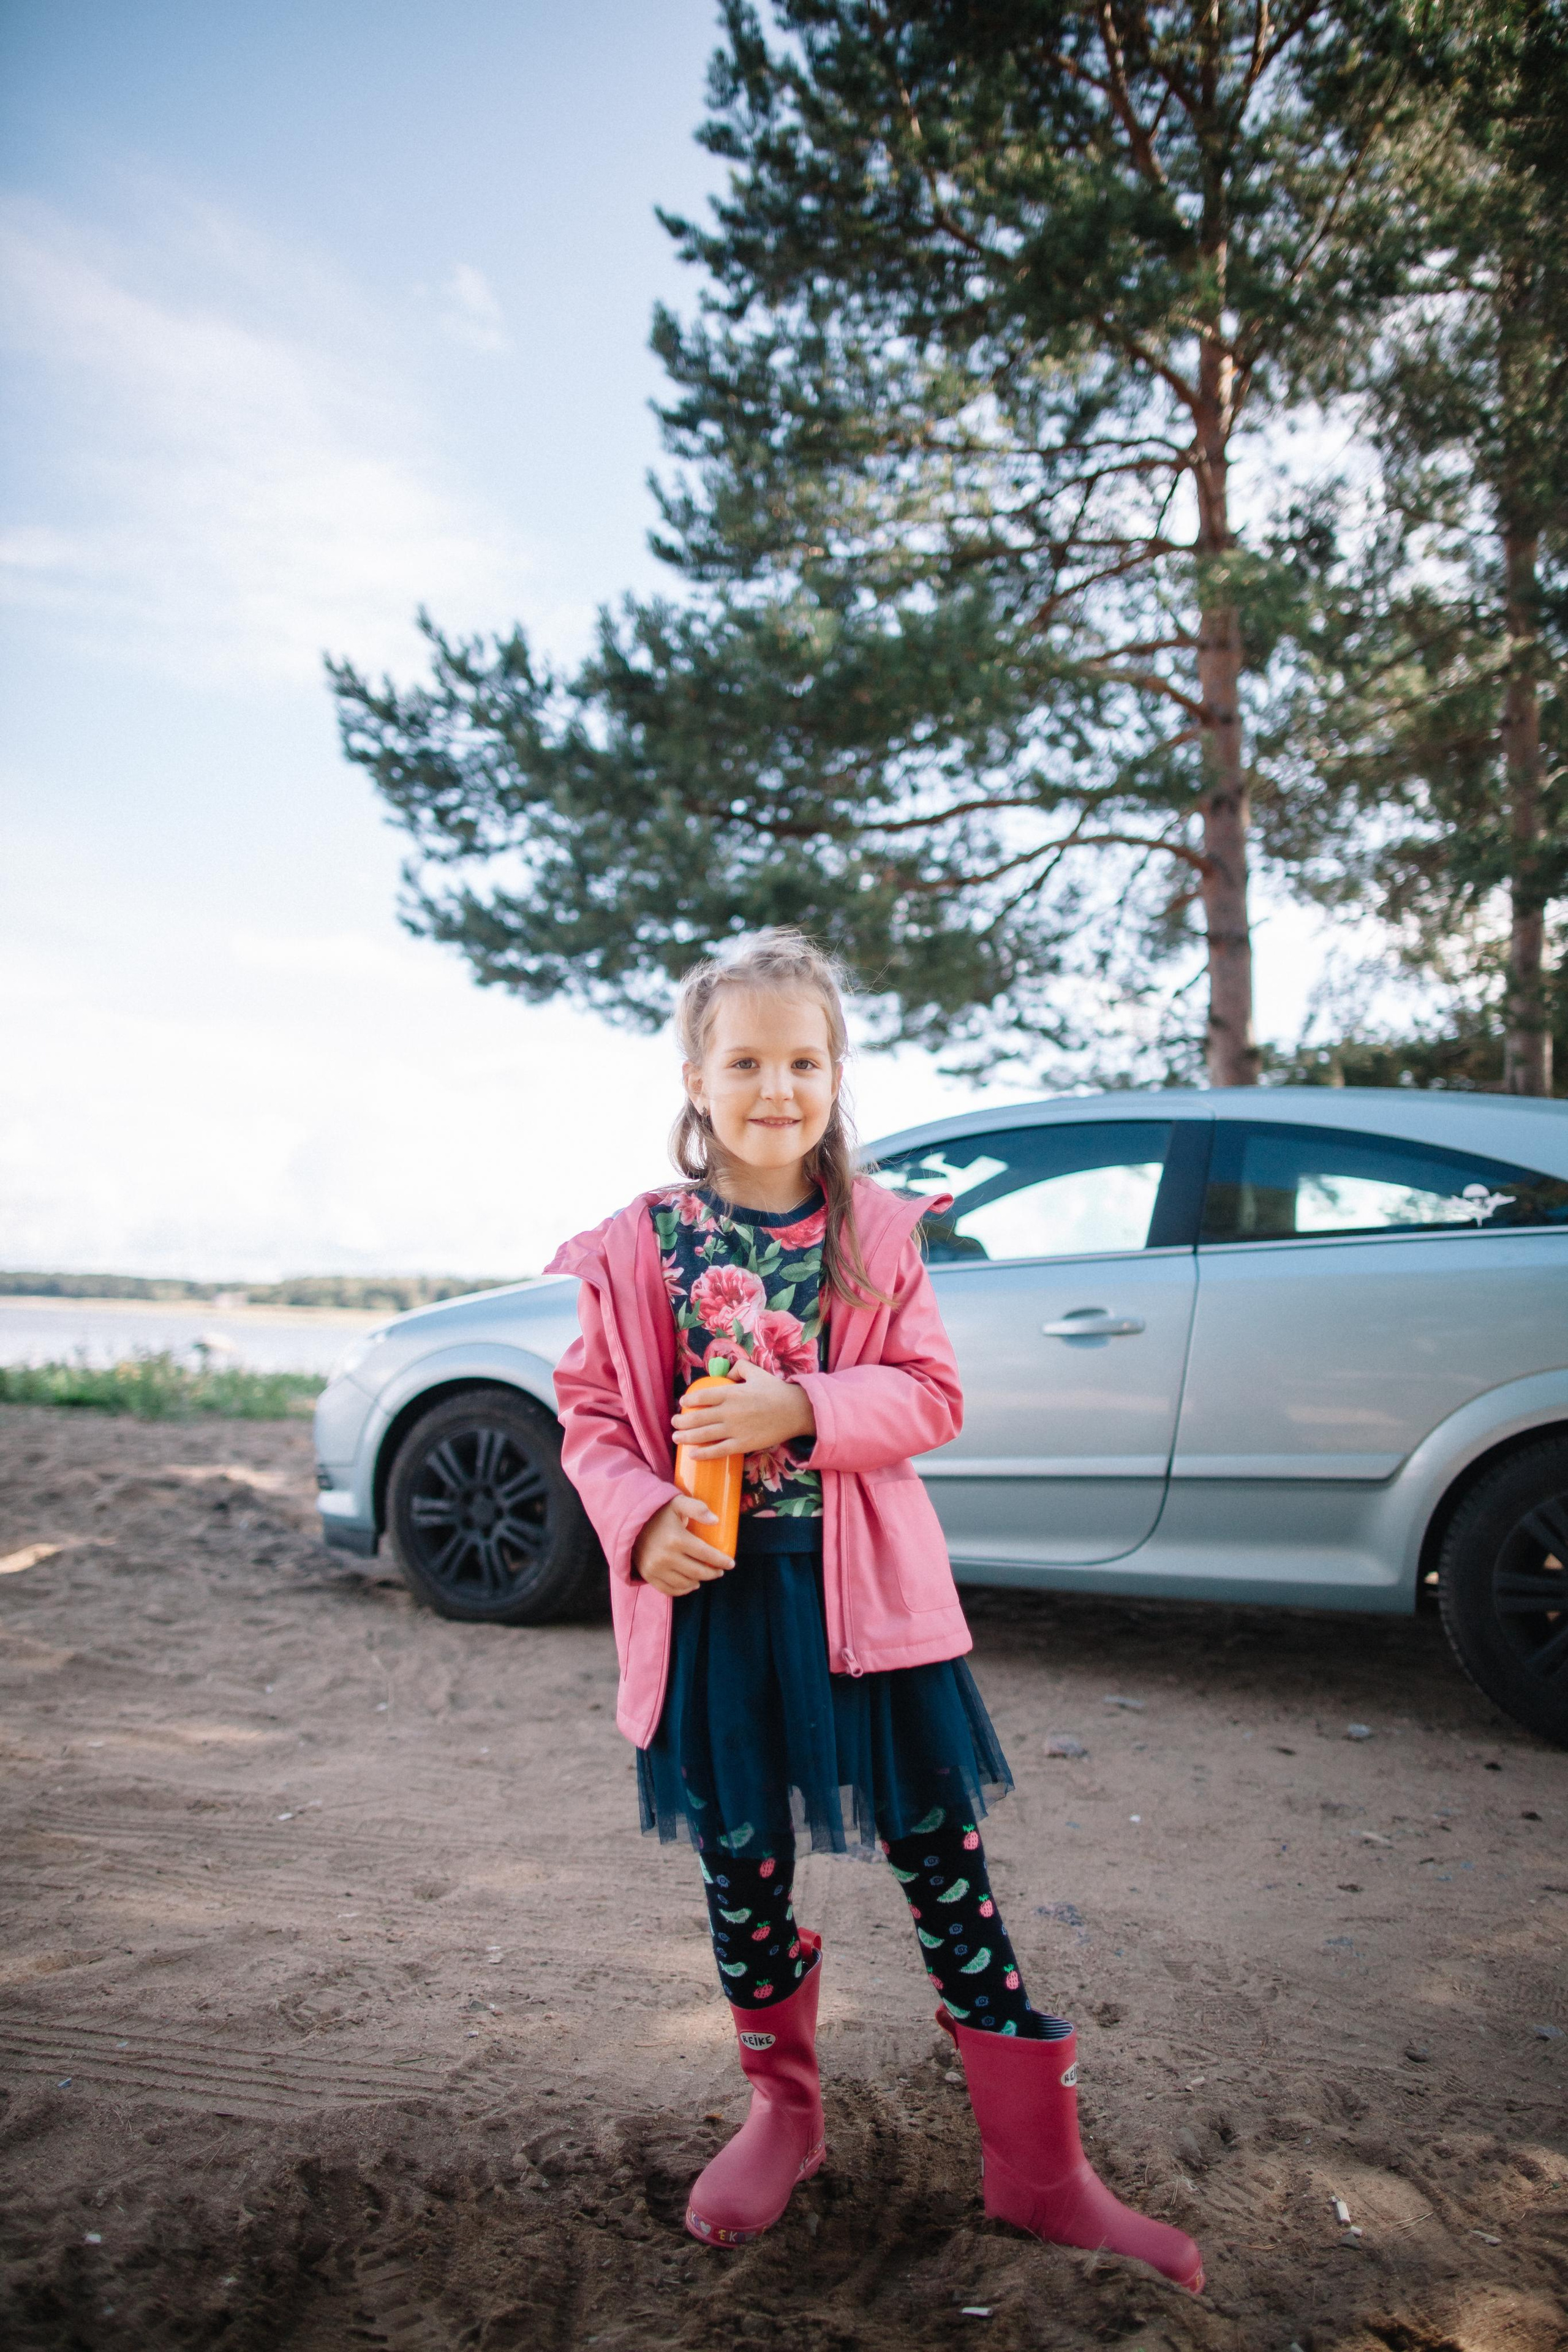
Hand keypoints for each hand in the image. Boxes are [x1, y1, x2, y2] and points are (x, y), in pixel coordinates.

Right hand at [633, 1494, 734, 1595]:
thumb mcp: (677, 1503)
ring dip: (699, 1581)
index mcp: (676, 1539)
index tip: (731, 1563)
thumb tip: (716, 1521)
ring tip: (705, 1575)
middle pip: (698, 1572)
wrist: (631, 1523)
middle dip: (713, 1573)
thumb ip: (697, 1508)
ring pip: (685, 1583)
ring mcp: (655, 1568)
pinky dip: (683, 1590)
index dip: (721, 1560)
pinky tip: (691, 1584)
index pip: (705, 1554)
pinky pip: (669, 1590)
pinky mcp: (648, 1575)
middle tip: (719, 1570)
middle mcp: (665, 1557)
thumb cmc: (659, 1513)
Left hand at [671, 1354, 816, 1458]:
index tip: (683, 1403)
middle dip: (681, 1421)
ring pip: (703, 1435)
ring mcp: (734, 1430)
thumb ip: (737, 1368)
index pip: (701, 1396)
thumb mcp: (755, 1372)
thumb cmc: (775, 1390)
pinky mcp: (742, 1445)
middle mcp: (729, 1412)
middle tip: (674, 1422)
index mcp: (731, 1393)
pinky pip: (718, 1450)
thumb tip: (723, 1375)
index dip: (688, 1400)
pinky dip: (703, 1454)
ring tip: (676, 1438)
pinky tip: (692, 1454)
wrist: (795, 1411)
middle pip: (697, 1417)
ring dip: (686, 1437)